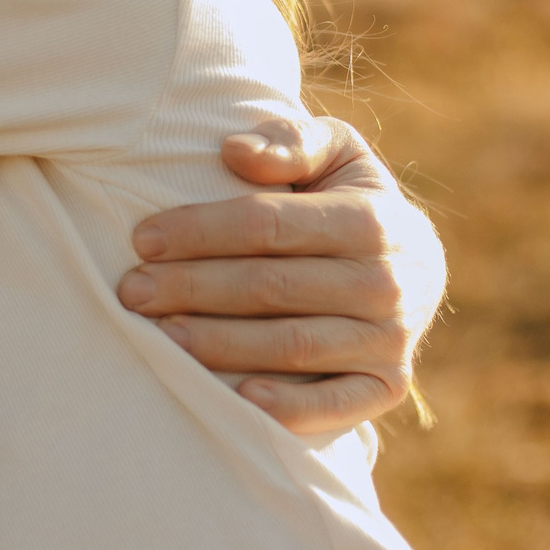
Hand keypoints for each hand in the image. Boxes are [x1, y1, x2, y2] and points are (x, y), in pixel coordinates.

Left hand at [119, 116, 444, 436]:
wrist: (417, 264)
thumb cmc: (350, 199)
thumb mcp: (336, 152)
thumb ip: (290, 143)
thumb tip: (234, 151)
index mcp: (371, 219)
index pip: (270, 226)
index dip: (201, 231)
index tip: (143, 240)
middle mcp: (386, 283)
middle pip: (271, 287)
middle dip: (192, 289)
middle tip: (132, 292)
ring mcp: (390, 340)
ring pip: (293, 346)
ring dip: (220, 345)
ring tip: (160, 338)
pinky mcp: (388, 386)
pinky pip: (337, 405)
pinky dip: (289, 407)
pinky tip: (237, 399)